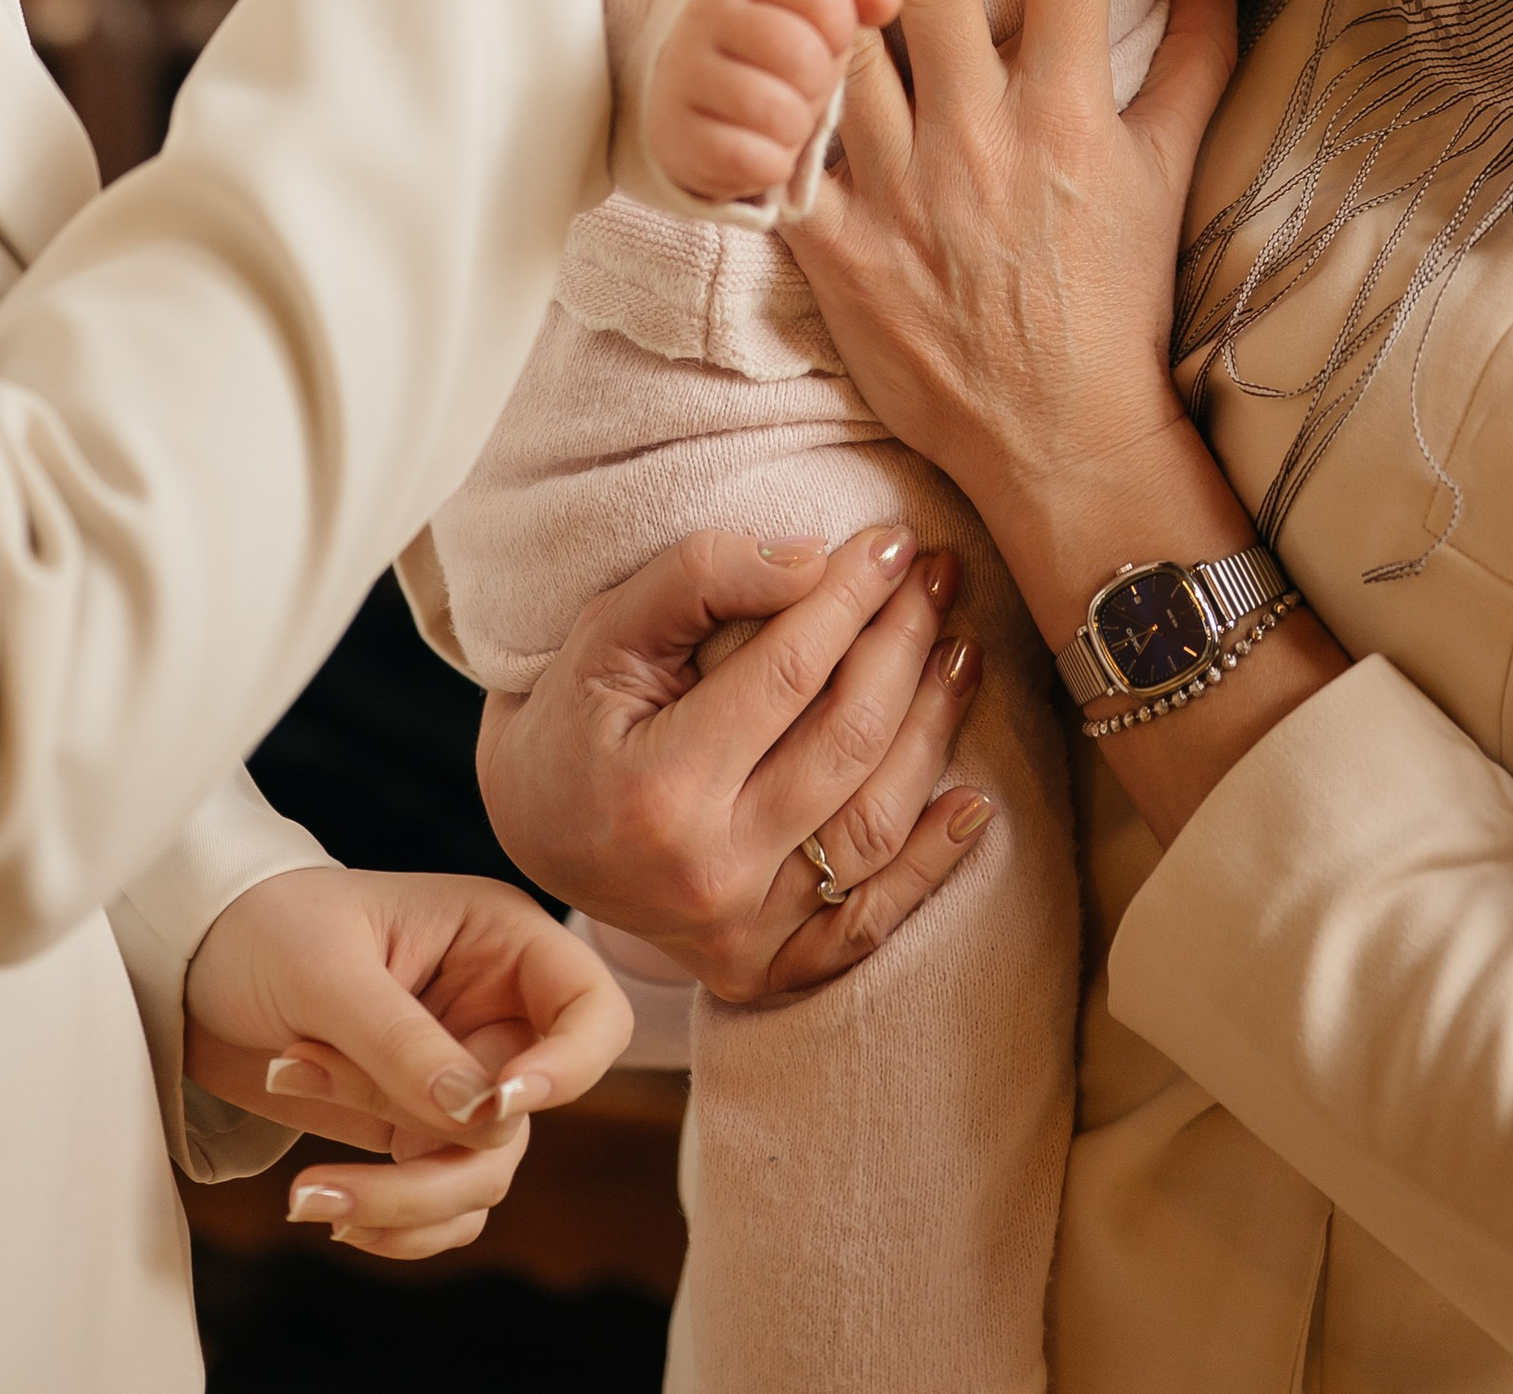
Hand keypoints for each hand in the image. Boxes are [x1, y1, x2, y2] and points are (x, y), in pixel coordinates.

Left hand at [182, 864, 630, 1262]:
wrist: (193, 968)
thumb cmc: (268, 929)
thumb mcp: (328, 971)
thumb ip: (403, 1043)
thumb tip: (480, 1114)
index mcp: (500, 941)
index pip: (592, 1012)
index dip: (568, 1068)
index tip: (498, 1102)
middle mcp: (494, 1013)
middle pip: (526, 1120)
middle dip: (436, 1164)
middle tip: (333, 1185)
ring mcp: (458, 1077)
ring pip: (481, 1175)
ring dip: (398, 1202)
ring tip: (305, 1195)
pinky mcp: (413, 1129)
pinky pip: (442, 1205)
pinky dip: (393, 1227)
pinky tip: (326, 1208)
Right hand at [477, 523, 992, 1004]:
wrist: (537, 824)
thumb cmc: (578, 710)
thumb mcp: (612, 626)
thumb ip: (704, 576)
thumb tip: (817, 561)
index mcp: (658, 790)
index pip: (790, 674)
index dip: (852, 596)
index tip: (894, 540)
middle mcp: (706, 877)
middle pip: (847, 744)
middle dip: (905, 645)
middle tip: (938, 576)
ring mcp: (740, 937)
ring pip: (874, 828)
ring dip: (933, 730)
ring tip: (961, 651)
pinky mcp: (763, 971)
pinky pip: (868, 924)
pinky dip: (932, 866)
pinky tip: (975, 802)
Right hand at [644, 0, 898, 203]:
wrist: (684, 94)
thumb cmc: (763, 51)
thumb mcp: (803, 13)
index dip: (838, 27)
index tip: (823, 40)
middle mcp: (706, 18)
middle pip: (801, 53)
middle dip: (817, 83)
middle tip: (798, 88)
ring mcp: (682, 76)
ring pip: (776, 110)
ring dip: (793, 128)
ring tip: (779, 120)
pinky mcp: (674, 135)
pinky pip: (749, 158)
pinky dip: (769, 164)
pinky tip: (757, 151)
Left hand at [783, 0, 1242, 547]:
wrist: (1059, 440)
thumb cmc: (1116, 298)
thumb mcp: (1166, 170)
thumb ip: (1202, 52)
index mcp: (1069, 109)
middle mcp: (983, 133)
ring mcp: (900, 188)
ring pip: (843, 39)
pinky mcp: (834, 243)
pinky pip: (779, 149)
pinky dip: (748, 86)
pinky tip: (716, 16)